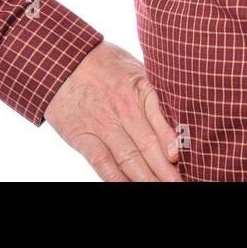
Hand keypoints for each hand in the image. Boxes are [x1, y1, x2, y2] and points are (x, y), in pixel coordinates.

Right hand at [44, 40, 182, 180]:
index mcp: (140, 90)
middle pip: (149, 145)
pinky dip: (116, 178)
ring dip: (146, 178)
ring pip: (129, 157)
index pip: (163, 122)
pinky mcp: (82, 135)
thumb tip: (177, 110)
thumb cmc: (103, 61)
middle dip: (166, 170)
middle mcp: (124, 109)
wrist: (62, 58)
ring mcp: (102, 124)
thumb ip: (153, 90)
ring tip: (161, 188)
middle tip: (179, 183)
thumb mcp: (135, 67)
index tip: (184, 161)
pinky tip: (128, 186)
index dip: (174, 144)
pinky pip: (101, 161)